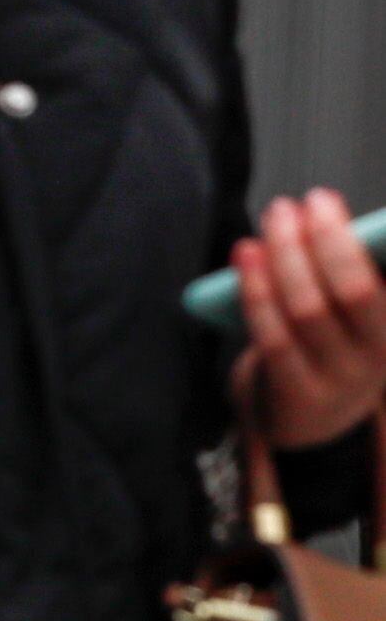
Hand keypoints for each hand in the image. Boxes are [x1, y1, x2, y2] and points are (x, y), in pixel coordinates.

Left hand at [235, 188, 385, 449]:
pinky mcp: (296, 392)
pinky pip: (272, 336)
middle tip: (287, 207)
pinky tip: (246, 257)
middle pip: (349, 290)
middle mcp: (374, 356)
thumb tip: (320, 216)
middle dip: (317, 239)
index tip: (322, 199)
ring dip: (282, 257)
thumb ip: (345, 273)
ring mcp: (336, 378)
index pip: (374, 281)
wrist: (313, 421)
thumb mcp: (354, 316)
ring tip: (267, 224)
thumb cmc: (330, 347)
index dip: (346, 239)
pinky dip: (256, 291)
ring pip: (306, 309)